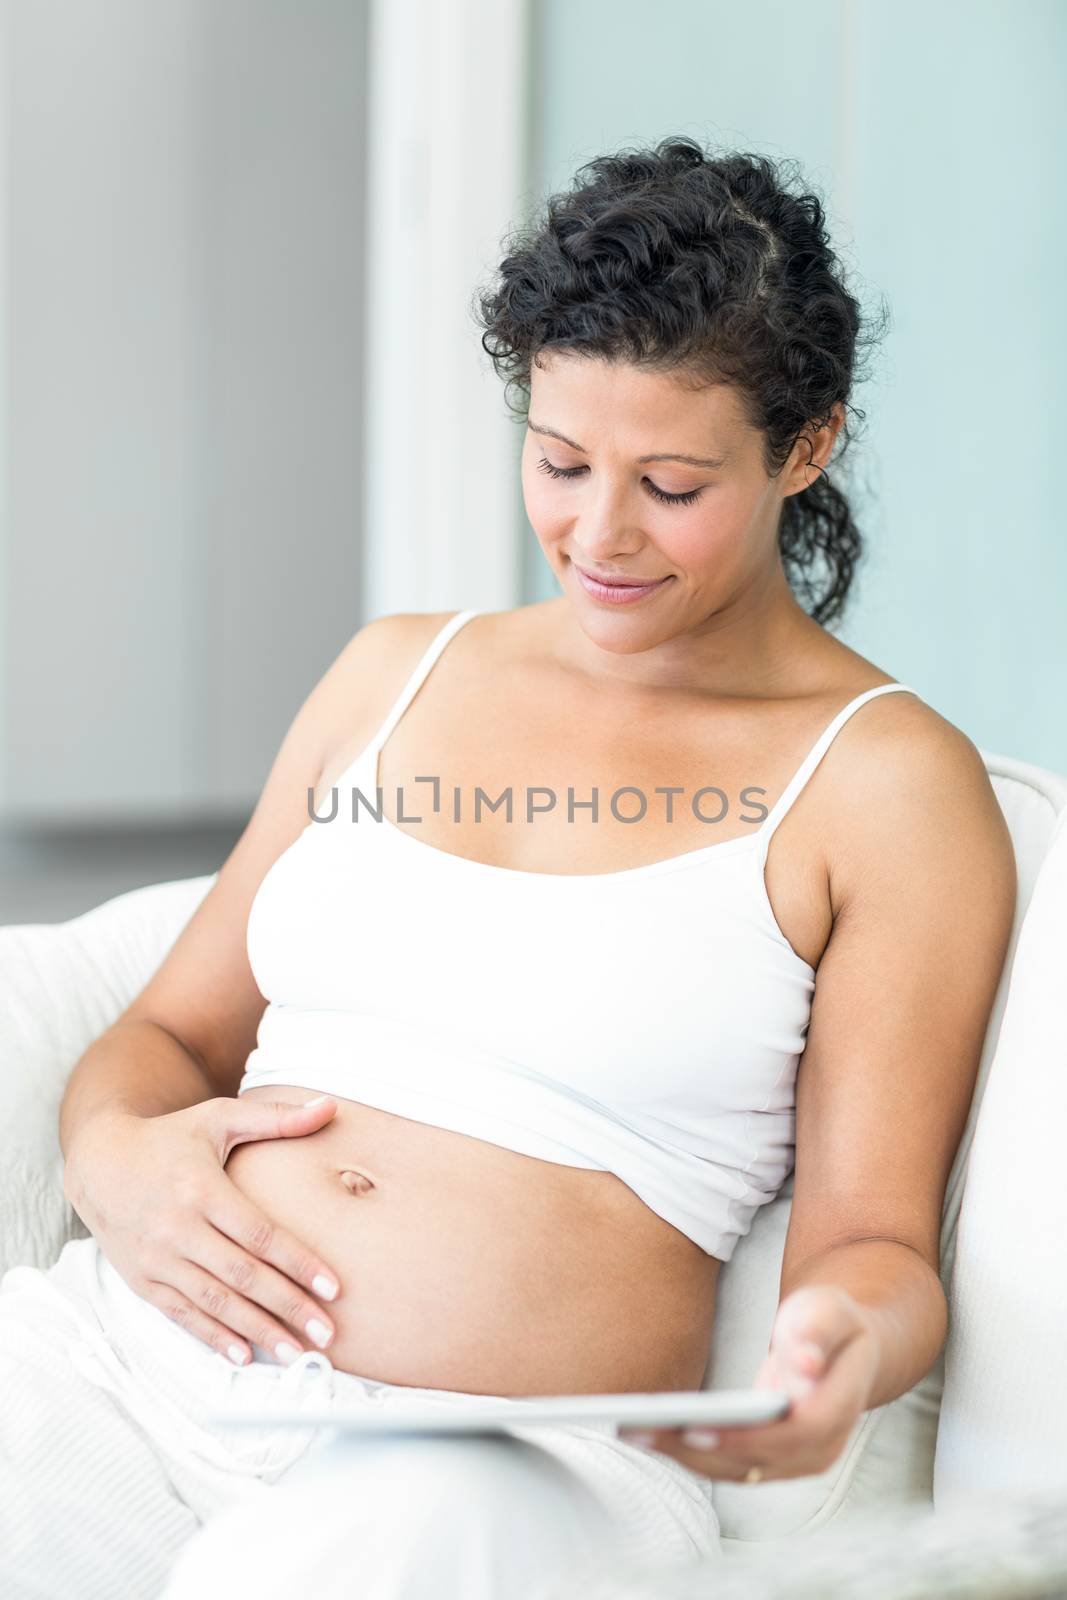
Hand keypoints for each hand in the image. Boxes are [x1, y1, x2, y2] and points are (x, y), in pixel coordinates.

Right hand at [63, 1095, 344, 1366]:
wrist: (99, 1161)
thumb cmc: (169, 1137)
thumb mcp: (219, 1117)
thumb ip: (276, 1117)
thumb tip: (331, 1106)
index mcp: (202, 1189)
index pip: (259, 1235)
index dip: (298, 1262)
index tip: (333, 1287)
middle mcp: (178, 1228)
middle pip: (242, 1276)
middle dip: (288, 1307)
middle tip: (327, 1335)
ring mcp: (157, 1258)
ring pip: (215, 1302)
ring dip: (257, 1330)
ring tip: (295, 1353)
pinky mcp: (142, 1280)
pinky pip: (182, 1314)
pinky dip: (213, 1337)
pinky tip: (243, 1355)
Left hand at [618, 1285, 879, 1481]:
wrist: (840, 1348)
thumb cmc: (830, 1323)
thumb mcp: (830, 1308)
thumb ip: (819, 1328)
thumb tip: (805, 1362)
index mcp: (838, 1410)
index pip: (794, 1436)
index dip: (745, 1438)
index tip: (696, 1429)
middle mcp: (819, 1449)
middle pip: (755, 1462)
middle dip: (697, 1451)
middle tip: (643, 1431)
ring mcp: (795, 1461)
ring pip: (736, 1470)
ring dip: (684, 1456)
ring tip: (633, 1431)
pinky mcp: (770, 1460)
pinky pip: (728, 1464)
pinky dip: (690, 1453)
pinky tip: (651, 1434)